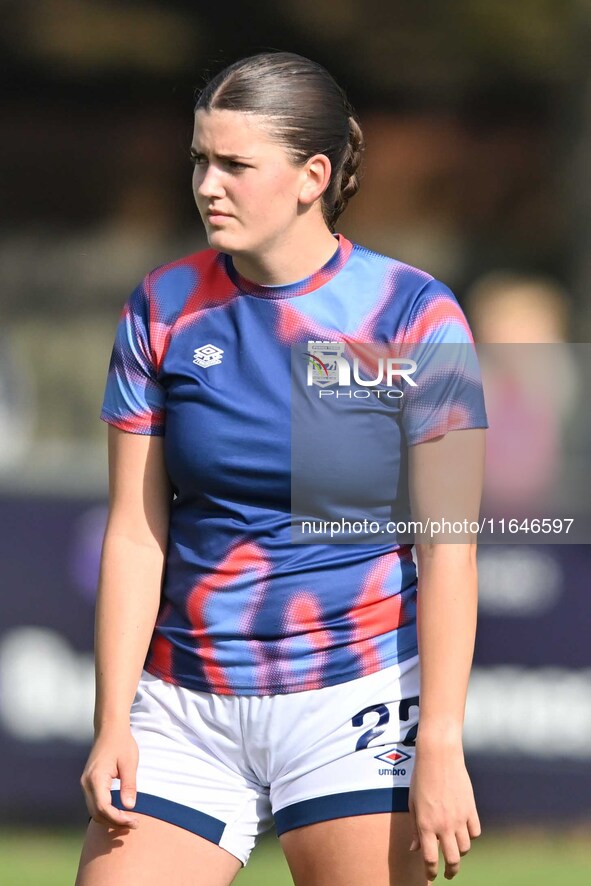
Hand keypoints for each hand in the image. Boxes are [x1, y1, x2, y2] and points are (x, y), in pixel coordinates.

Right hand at [80, 726, 139, 829]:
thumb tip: (129, 807)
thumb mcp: (129, 763)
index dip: (118, 818)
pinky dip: (106, 812)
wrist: (110, 729)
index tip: (133, 821)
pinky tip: (120, 812)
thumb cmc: (121, 743)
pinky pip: (94, 804)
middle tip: (134, 824)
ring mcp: (86, 784)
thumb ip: (129, 785)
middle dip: (115, 822)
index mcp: (96, 778)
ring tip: (129, 821)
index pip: (103, 808)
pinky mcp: (89, 783)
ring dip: (110, 819)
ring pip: (94, 811)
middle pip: (97, 813)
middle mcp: (86, 783)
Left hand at [408, 741, 480, 879]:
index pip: (430, 859)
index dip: (431, 871)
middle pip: (453, 860)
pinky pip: (475, 832)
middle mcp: (444, 825)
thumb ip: (415, 829)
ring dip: (460, 852)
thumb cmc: (421, 778)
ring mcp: (459, 818)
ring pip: (465, 848)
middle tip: (448, 873)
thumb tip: (415, 849)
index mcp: (426, 825)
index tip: (432, 875)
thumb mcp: (412, 804)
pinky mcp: (471, 809)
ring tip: (455, 849)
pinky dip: (470, 835)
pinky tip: (464, 831)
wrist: (439, 756)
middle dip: (451, 871)